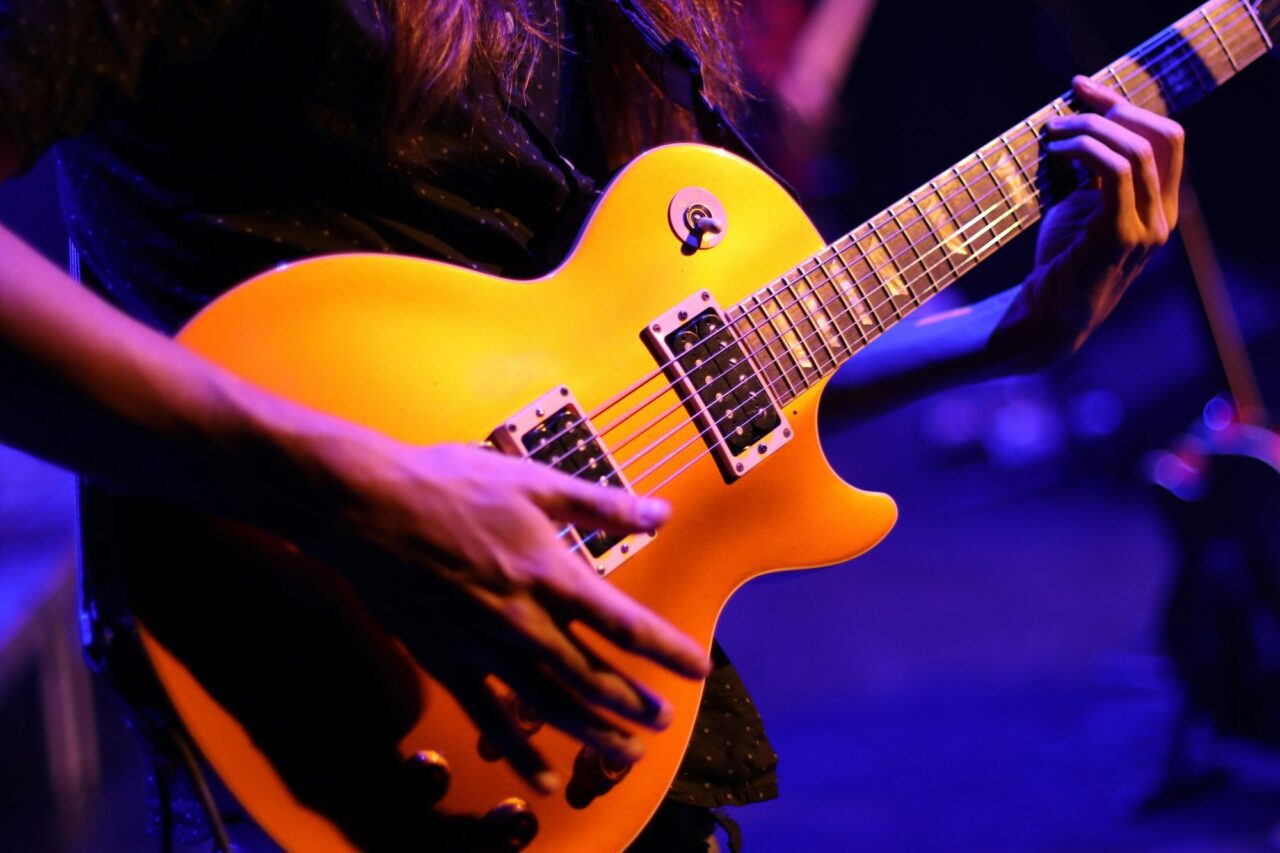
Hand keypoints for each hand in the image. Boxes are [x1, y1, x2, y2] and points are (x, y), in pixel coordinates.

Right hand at [302, 435, 710, 793]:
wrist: (365, 506)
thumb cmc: (449, 484)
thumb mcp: (534, 481)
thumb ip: (600, 505)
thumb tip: (660, 513)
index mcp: (550, 573)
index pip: (624, 624)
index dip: (667, 650)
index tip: (698, 667)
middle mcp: (523, 619)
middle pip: (592, 677)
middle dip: (634, 703)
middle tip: (664, 721)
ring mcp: (483, 645)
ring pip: (549, 704)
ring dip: (592, 732)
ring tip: (625, 754)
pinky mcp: (446, 659)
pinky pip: (488, 715)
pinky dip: (517, 750)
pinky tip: (542, 775)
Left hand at [995, 75, 1184, 365]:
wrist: (1046, 316)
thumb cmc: (1060, 262)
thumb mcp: (1081, 207)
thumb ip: (1093, 172)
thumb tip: (1081, 122)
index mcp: (1159, 204)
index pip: (1165, 138)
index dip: (1125, 104)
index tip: (1083, 88)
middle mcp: (1164, 215)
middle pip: (1162, 135)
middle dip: (1114, 106)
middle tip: (1070, 99)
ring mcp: (1148, 228)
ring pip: (1137, 150)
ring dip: (1090, 128)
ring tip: (1053, 130)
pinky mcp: (1121, 237)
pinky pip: (1116, 174)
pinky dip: (1086, 151)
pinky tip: (1056, 151)